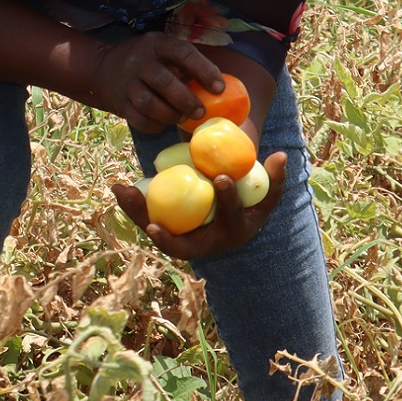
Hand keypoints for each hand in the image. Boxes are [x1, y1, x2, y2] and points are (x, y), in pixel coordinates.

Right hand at [89, 32, 228, 136]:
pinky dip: (155, 125)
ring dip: (170, 114)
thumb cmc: (149, 61)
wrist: (104, 70)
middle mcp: (140, 61)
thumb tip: (222, 89)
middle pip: (164, 81)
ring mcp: (127, 83)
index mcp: (157, 44)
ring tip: (182, 117)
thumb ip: (187, 65)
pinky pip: (139, 119)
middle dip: (186, 99)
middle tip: (201, 111)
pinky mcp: (121, 104)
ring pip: (149, 103)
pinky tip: (164, 122)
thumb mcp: (164, 50)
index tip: (219, 88)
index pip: (183, 53)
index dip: (204, 70)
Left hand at [109, 152, 288, 260]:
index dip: (227, 199)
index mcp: (233, 232)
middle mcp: (207, 245)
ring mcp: (184, 241)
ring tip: (123, 191)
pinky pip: (148, 220)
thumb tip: (282, 155)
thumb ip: (275, 177)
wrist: (228, 222)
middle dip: (165, 235)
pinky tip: (119, 188)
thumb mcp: (265, 194)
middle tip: (152, 219)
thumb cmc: (248, 204)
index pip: (231, 217)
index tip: (221, 177)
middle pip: (182, 245)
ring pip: (159, 234)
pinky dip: (133, 207)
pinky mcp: (168, 232)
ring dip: (138, 216)